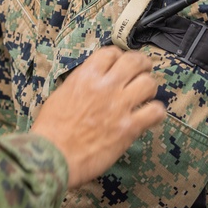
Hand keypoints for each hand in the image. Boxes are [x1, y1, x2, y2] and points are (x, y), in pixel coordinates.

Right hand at [30, 45, 164, 188]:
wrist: (53, 155)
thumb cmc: (51, 128)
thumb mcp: (61, 93)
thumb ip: (80, 83)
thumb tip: (92, 81)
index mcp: (86, 75)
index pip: (111, 53)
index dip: (118, 56)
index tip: (119, 63)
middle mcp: (105, 86)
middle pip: (134, 61)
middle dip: (142, 63)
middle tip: (143, 70)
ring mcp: (119, 106)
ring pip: (149, 83)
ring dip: (149, 87)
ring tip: (145, 94)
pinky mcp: (129, 128)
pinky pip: (155, 112)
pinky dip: (156, 112)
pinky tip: (150, 115)